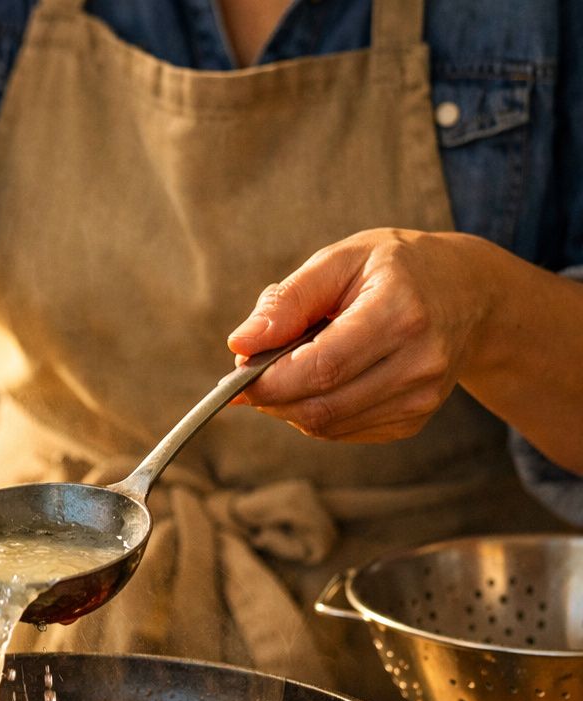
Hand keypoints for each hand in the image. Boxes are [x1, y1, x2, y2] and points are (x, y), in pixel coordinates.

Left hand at [225, 229, 495, 442]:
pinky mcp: (414, 420)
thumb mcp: (340, 260)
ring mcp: (422, 398)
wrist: (469, 293)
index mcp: (400, 314)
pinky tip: (323, 380)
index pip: (321, 368)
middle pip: (321, 407)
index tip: (238, 371)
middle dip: (273, 396)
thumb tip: (240, 344)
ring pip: (327, 426)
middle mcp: (419, 363)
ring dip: (291, 406)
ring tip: (293, 366)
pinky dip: (316, 413)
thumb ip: (288, 301)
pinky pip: (342, 432)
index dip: (269, 380)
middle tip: (255, 370)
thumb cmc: (396, 270)